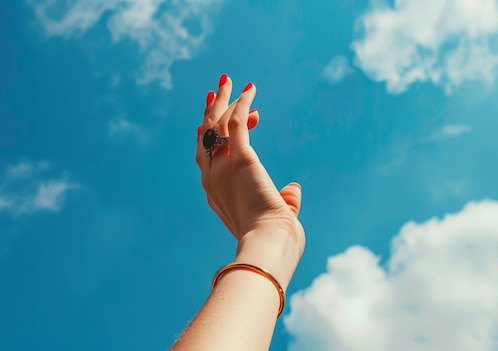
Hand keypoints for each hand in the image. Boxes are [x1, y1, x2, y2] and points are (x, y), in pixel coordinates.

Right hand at [195, 74, 304, 283]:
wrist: (268, 246)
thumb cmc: (274, 241)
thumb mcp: (276, 218)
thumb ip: (284, 201)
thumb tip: (293, 190)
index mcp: (215, 193)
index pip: (206, 156)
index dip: (211, 135)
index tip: (222, 119)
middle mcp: (211, 177)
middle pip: (204, 135)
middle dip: (210, 111)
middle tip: (216, 90)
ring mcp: (222, 167)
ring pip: (215, 124)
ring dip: (222, 99)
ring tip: (228, 79)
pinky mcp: (240, 159)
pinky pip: (237, 122)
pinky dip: (243, 102)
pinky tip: (251, 88)